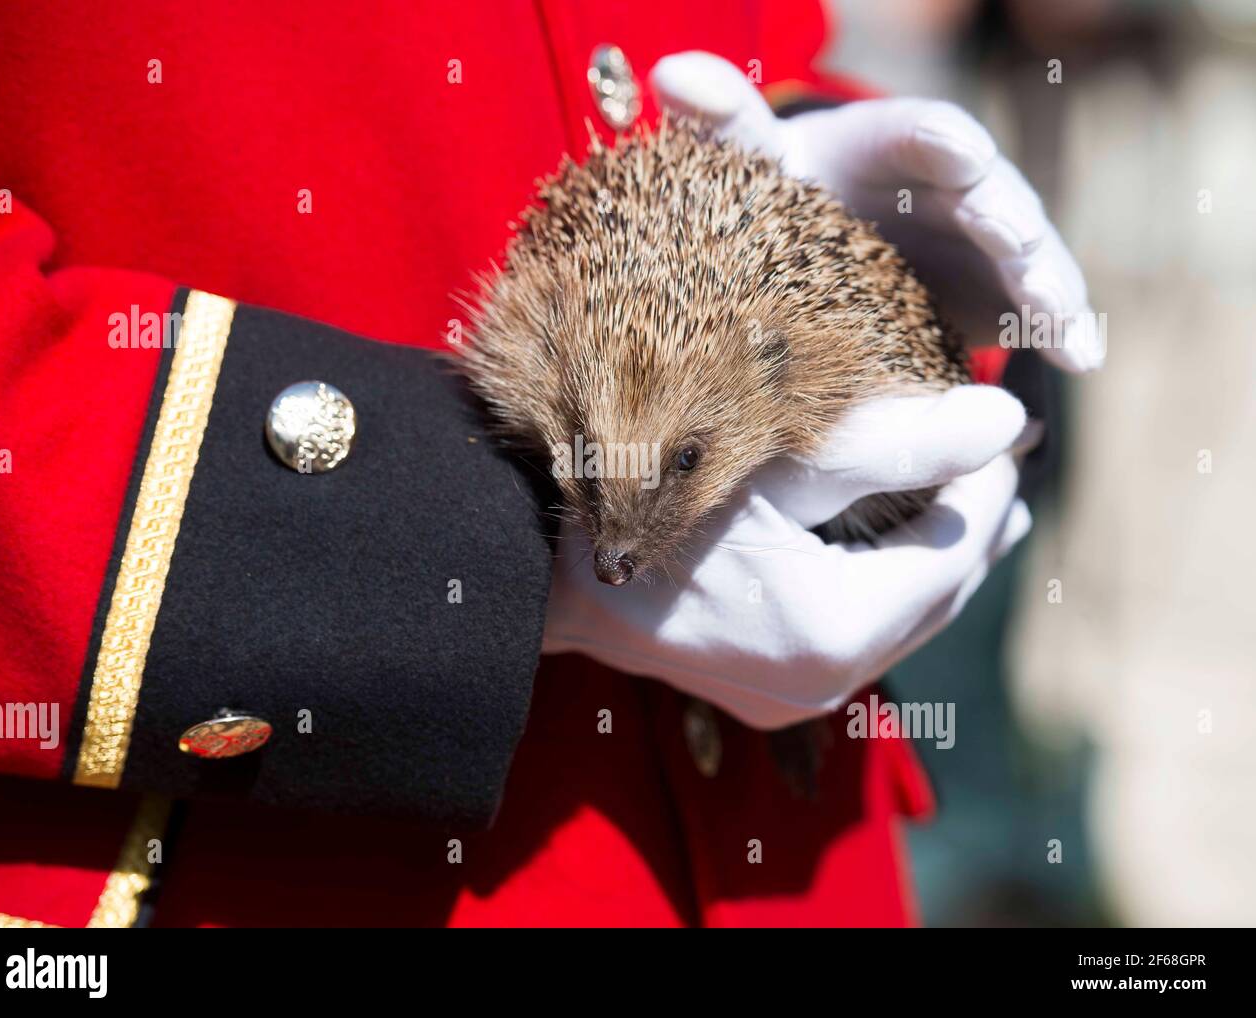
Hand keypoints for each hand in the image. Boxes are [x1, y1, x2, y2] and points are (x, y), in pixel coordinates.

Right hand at [542, 386, 1031, 728]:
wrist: (555, 574)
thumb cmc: (654, 500)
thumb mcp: (777, 463)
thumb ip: (897, 443)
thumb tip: (1007, 418)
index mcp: (836, 630)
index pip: (953, 552)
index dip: (987, 485)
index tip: (1005, 426)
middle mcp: (827, 684)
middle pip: (938, 597)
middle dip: (974, 524)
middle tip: (1003, 460)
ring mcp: (798, 699)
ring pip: (905, 623)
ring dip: (937, 559)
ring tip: (973, 501)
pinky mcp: (773, 696)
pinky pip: (864, 642)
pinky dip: (891, 589)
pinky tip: (898, 550)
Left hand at [650, 51, 1102, 371]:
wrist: (801, 257)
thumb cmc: (772, 200)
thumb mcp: (749, 169)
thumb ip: (725, 127)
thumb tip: (671, 72)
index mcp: (882, 146)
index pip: (915, 133)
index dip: (938, 142)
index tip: (960, 151)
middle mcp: (941, 184)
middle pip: (987, 194)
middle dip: (1007, 220)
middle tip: (1015, 245)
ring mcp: (974, 240)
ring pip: (1023, 255)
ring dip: (1046, 284)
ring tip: (1059, 323)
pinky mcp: (990, 294)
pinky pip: (1030, 308)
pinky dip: (1058, 329)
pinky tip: (1081, 359)